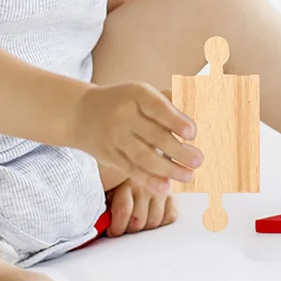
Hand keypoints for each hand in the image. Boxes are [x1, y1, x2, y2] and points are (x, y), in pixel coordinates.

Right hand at [71, 81, 200, 193]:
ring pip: (143, 157)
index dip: (175, 120)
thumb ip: (169, 102)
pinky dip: (149, 180)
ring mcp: (115, 136)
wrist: (80, 112)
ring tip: (188, 175)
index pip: (157, 108)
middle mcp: (123, 115)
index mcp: (136, 94)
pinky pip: (131, 169)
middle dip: (178, 151)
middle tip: (199, 160)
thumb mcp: (141, 93)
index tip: (192, 133)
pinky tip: (166, 187)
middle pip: (154, 136)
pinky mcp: (109, 155)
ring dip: (168, 169)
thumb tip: (201, 111)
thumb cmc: (124, 101)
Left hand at [106, 178, 177, 235]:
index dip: (116, 227)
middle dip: (129, 229)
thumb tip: (99, 221)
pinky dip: (161, 220)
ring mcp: (160, 189)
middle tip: (123, 226)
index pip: (124, 211)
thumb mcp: (108, 182)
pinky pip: (170, 216)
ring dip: (144, 226)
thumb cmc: (118, 174)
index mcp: (125, 181)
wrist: (140, 155)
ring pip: (154, 221)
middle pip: (139, 220)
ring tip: (136, 220)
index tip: (112, 231)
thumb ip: (104, 198)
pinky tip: (151, 215)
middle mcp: (145, 184)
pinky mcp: (171, 193)